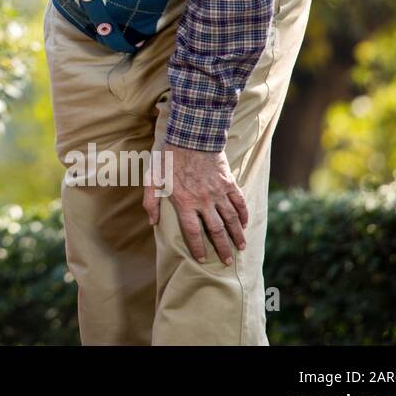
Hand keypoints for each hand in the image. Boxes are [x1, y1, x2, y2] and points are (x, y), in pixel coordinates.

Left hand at [143, 144, 248, 266]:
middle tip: (227, 261)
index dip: (198, 247)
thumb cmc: (167, 156)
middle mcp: (204, 201)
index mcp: (184, 202)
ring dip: (237, 234)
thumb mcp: (152, 178)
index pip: (193, 231)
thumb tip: (152, 222)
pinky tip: (245, 223)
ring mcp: (218, 192)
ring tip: (240, 247)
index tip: (203, 259)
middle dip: (222, 247)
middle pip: (216, 230)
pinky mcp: (228, 182)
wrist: (190, 135)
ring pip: (231, 219)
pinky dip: (244, 214)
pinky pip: (239, 202)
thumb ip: (150, 201)